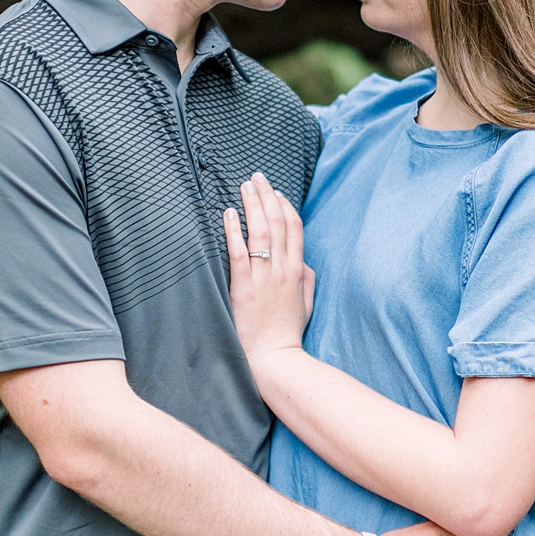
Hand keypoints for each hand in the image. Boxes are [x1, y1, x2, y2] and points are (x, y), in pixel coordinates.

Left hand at [224, 174, 312, 361]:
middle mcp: (282, 269)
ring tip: (244, 186)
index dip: (285, 206)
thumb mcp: (306, 303)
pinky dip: (233, 230)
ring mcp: (263, 277)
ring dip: (252, 205)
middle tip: (256, 177)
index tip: (276, 192)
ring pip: (259, 232)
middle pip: (277, 222)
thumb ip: (307, 279)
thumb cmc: (288, 333)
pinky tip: (227, 213)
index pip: (294, 228)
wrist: (275, 358)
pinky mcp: (243, 287)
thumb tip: (303, 261)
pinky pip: (238, 252)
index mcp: (297, 270)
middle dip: (267, 196)